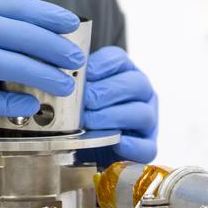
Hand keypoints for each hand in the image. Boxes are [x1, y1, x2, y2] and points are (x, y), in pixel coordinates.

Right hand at [0, 0, 84, 121]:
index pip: (19, 6)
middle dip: (58, 48)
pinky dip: (17, 104)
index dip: (49, 16)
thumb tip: (8, 36)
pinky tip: (30, 107)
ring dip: (47, 76)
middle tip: (76, 58)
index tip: (69, 23)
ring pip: (20, 65)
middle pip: (27, 34)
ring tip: (65, 85)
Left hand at [81, 46, 157, 162]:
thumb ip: (75, 84)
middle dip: (106, 92)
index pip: (118, 60)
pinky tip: (115, 143)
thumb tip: (59, 79)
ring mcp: (148, 120)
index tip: (81, 75)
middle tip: (84, 102)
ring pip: (142, 113)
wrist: (89, 148)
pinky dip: (131, 145)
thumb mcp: (79, 95)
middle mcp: (141, 94)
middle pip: (135, 84)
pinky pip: (147, 146)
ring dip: (113, 117)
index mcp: (125, 73)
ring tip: (89, 123)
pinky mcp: (147, 147)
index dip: (100, 66)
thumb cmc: (84, 115)